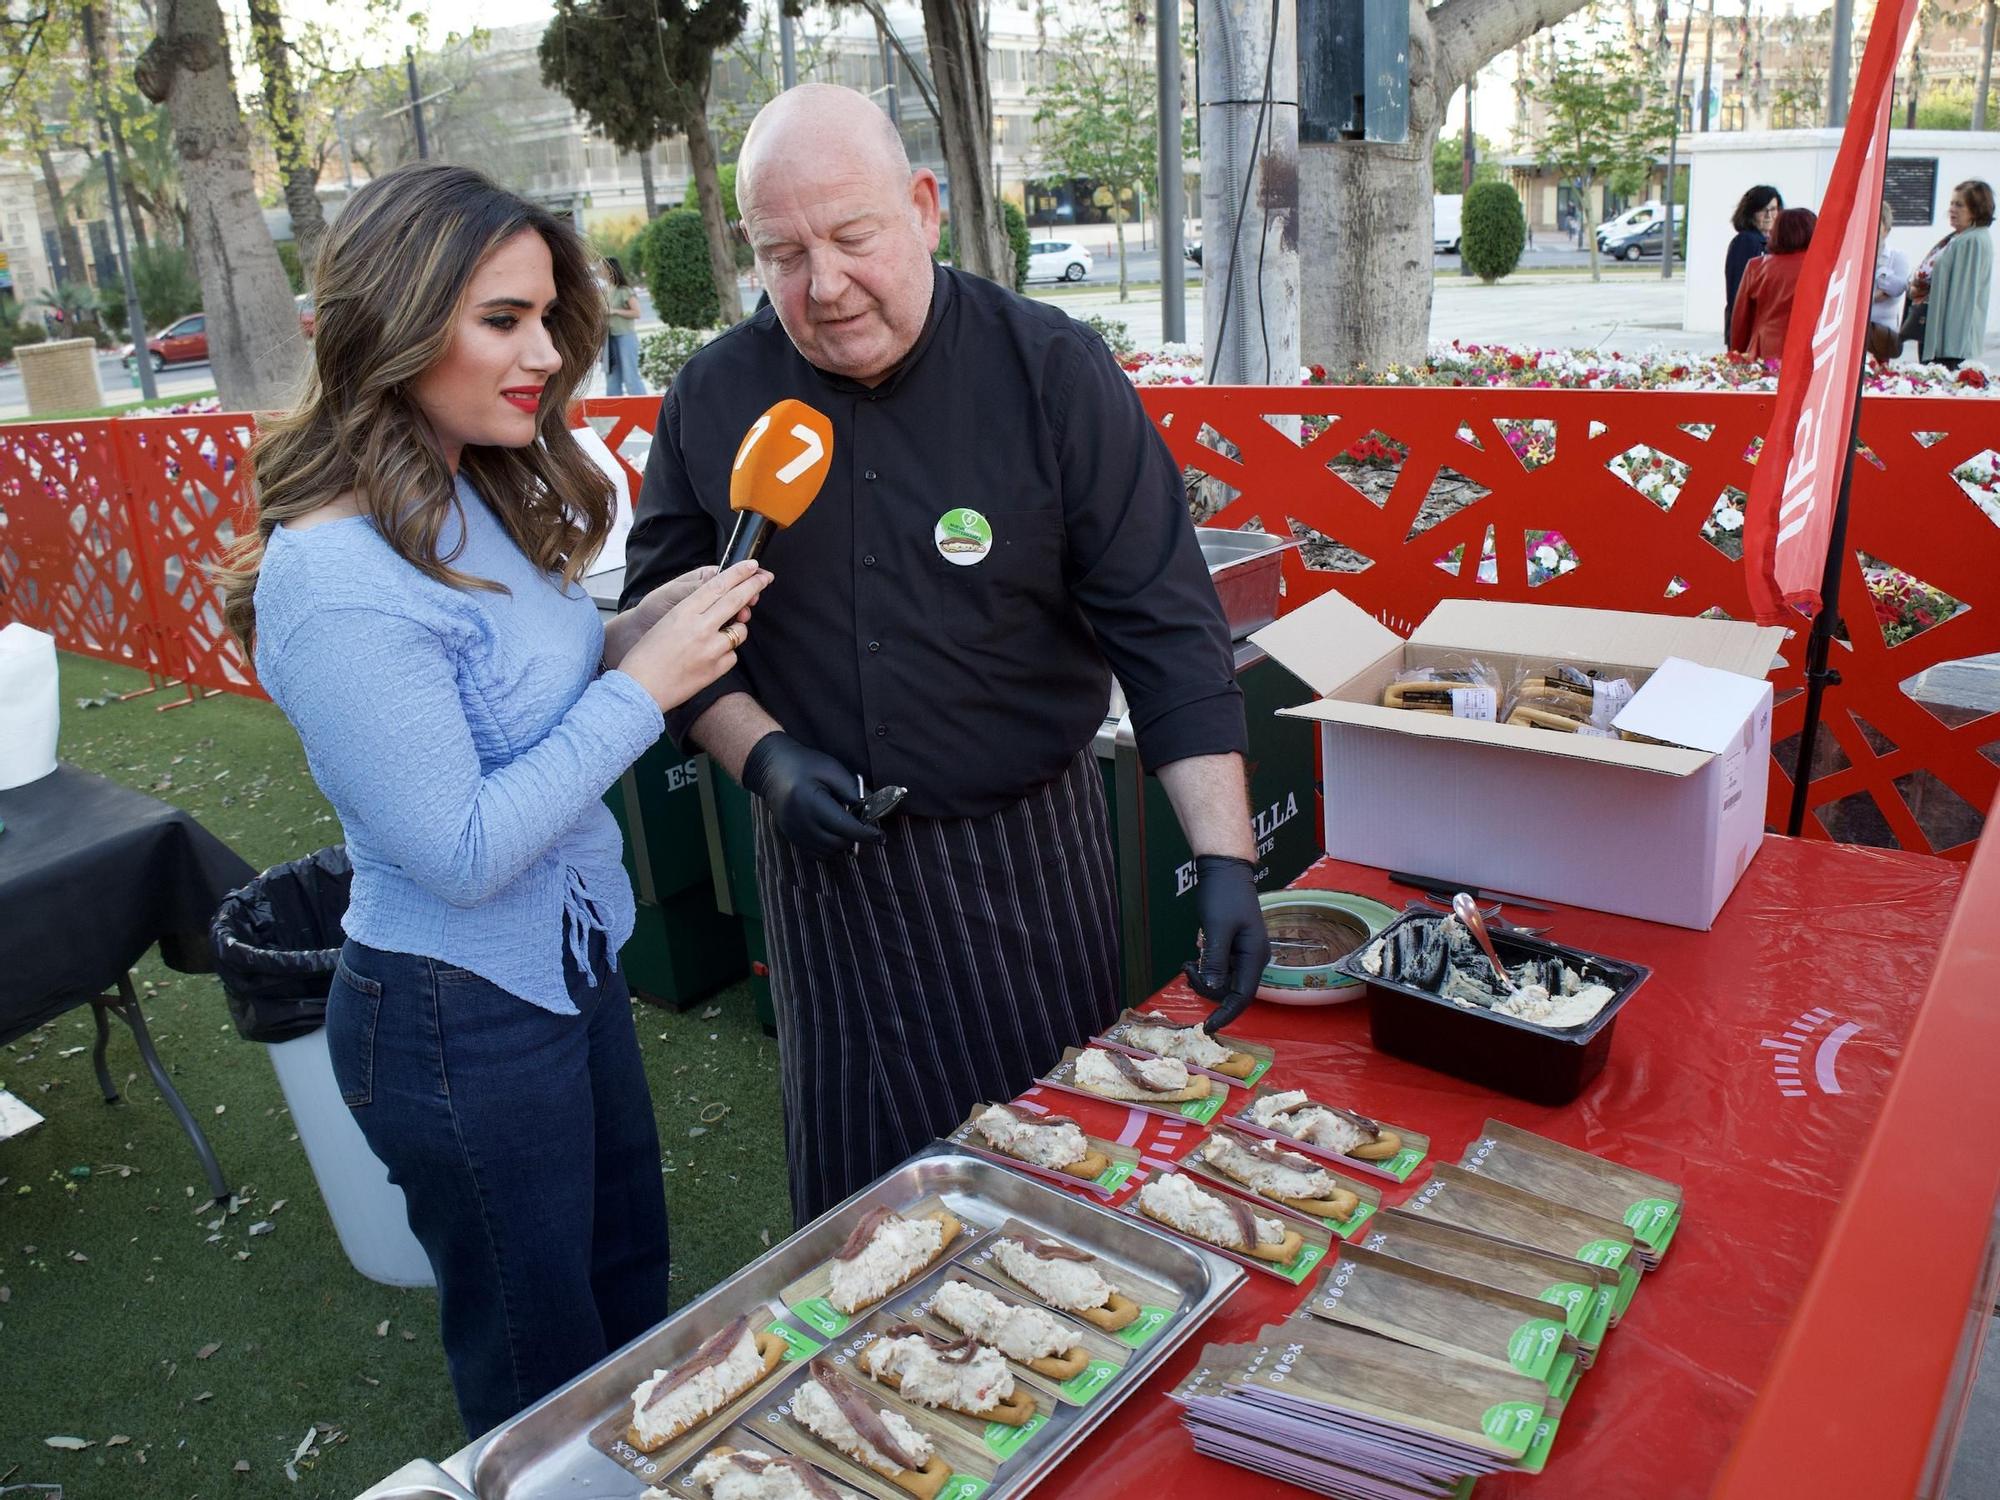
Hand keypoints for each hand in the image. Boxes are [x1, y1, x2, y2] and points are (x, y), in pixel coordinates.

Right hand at [616, 561, 769, 711]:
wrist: (639, 689)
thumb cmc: (646, 656)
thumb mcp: (666, 623)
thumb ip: (693, 612)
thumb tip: (719, 603)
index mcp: (684, 612)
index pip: (718, 585)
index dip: (738, 573)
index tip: (751, 566)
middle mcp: (700, 628)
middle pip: (735, 600)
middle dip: (753, 586)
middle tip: (765, 578)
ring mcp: (711, 649)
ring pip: (740, 631)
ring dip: (736, 629)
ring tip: (718, 636)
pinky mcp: (717, 669)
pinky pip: (732, 655)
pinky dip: (725, 654)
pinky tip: (708, 659)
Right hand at [740, 731, 884, 858]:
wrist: (772, 768)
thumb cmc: (804, 764)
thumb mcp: (832, 769)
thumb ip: (853, 790)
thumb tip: (873, 808)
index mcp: (811, 803)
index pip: (845, 827)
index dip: (866, 834)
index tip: (881, 836)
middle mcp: (800, 822)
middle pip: (838, 843)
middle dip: (855, 837)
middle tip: (863, 823)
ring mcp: (794, 833)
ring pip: (828, 852)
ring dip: (843, 843)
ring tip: (847, 824)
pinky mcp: (792, 838)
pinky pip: (817, 853)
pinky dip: (830, 847)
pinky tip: (833, 831)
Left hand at [1191, 854, 1269, 1032]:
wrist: (1225, 870)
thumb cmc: (1223, 896)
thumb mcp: (1217, 928)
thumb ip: (1216, 960)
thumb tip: (1214, 989)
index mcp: (1255, 957)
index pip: (1243, 997)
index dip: (1226, 1014)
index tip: (1207, 1027)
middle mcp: (1253, 959)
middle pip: (1231, 991)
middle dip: (1208, 988)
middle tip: (1187, 969)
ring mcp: (1245, 954)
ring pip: (1224, 981)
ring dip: (1205, 978)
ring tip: (1188, 962)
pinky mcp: (1234, 948)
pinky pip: (1221, 969)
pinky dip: (1206, 968)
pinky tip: (1195, 957)